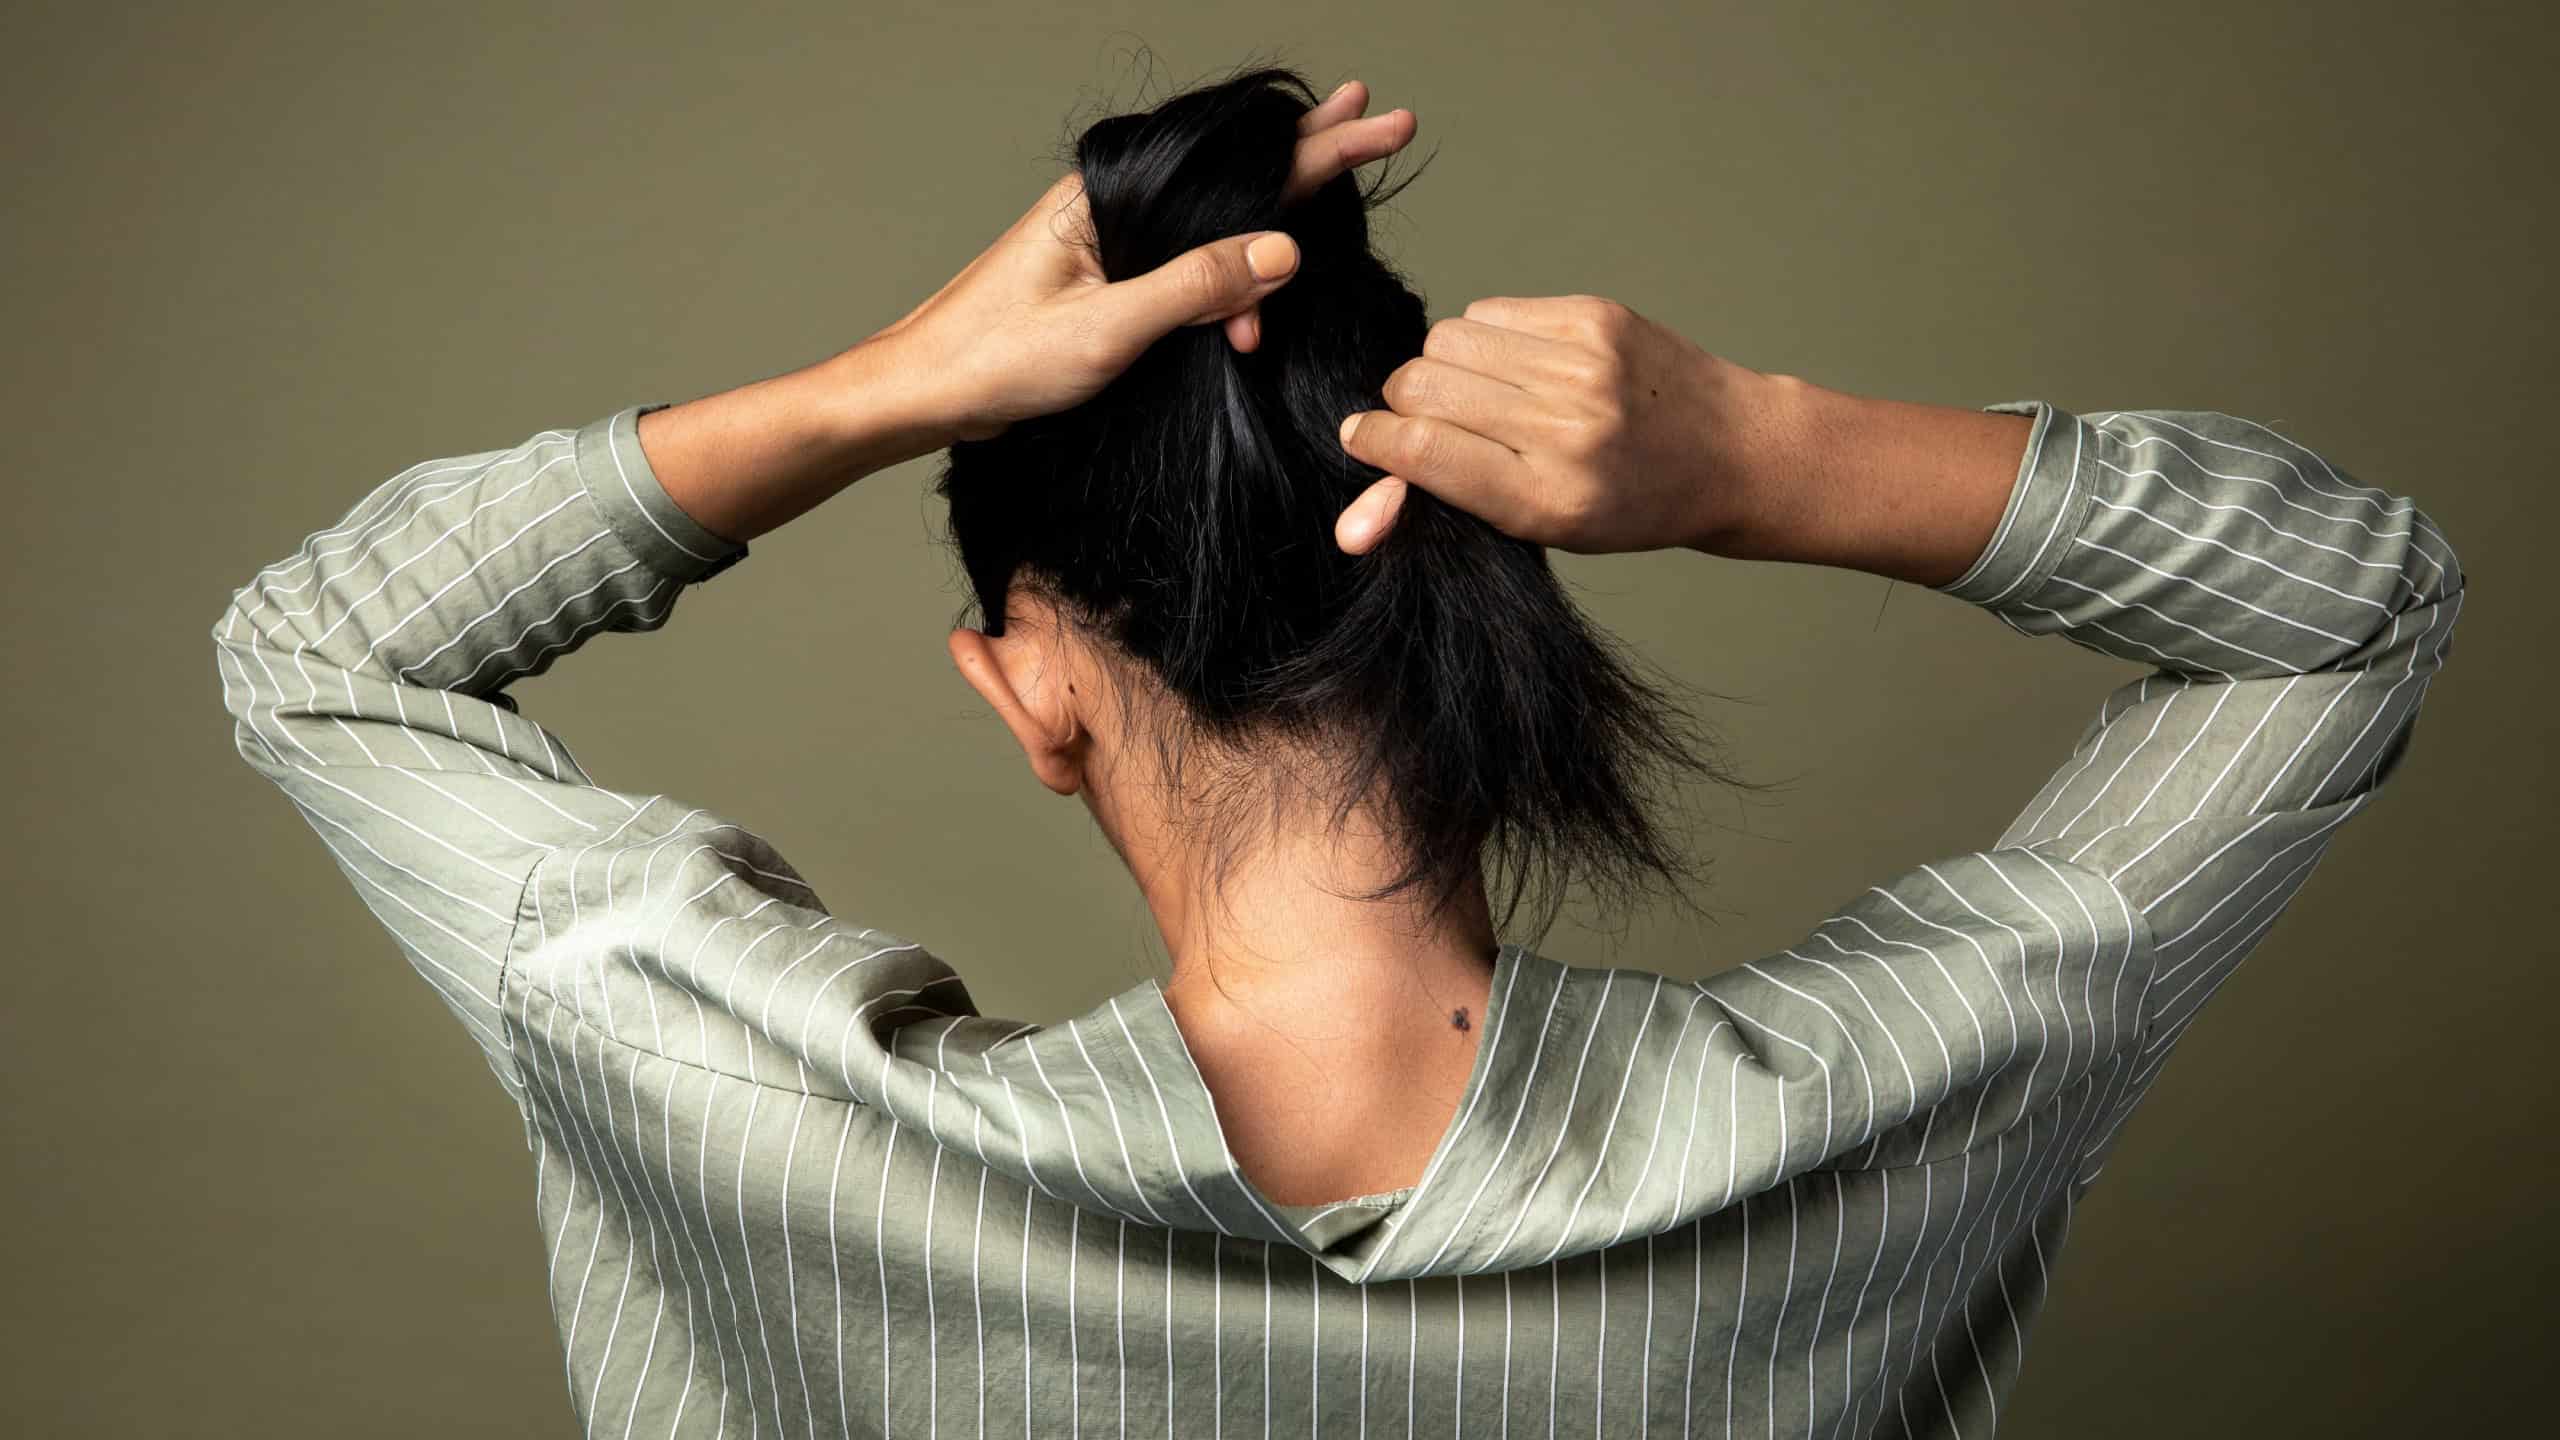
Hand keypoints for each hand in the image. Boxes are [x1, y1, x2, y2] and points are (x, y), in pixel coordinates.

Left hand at [872, 81, 1417, 443]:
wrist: (920, 395)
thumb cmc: (991, 359)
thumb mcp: (1107, 329)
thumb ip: (1197, 286)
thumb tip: (1283, 249)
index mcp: (1109, 197)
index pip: (1235, 163)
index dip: (1316, 144)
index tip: (1377, 120)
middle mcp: (1114, 207)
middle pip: (1233, 178)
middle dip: (1309, 163)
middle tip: (1381, 126)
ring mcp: (1111, 245)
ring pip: (1214, 234)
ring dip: (1258, 265)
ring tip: (1281, 301)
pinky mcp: (1107, 284)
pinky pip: (1187, 270)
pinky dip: (1225, 290)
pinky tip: (1246, 312)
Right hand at [1330, 295, 1787, 555]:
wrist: (1730, 453)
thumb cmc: (1625, 504)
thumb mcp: (1540, 530)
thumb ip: (1448, 509)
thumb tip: (1352, 522)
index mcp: (1547, 499)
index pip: (1419, 449)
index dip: (1372, 441)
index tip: (1361, 439)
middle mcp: (1566, 429)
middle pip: (1420, 384)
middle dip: (1404, 402)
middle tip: (1428, 420)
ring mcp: (1582, 366)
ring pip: (1446, 339)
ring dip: (1444, 365)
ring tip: (1482, 393)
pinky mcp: (1594, 317)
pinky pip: (1488, 310)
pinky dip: (1485, 337)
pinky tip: (1519, 365)